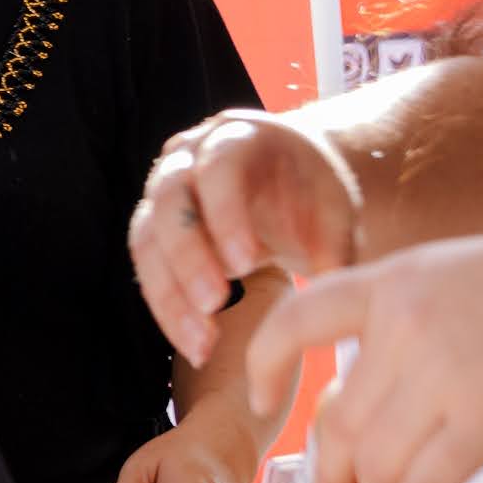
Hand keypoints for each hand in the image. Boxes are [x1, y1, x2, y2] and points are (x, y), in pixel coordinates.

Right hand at [130, 108, 364, 358]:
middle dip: (188, 256)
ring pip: (147, 240)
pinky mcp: (154, 230)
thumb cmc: (314, 196)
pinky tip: (196, 345)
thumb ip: (335, 244)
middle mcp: (187, 157)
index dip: (226, 214)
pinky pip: (148, 270)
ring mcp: (163, 192)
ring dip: (170, 295)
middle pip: (168, 200)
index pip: (218, 167)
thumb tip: (333, 285)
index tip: (247, 263)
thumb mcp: (336, 213)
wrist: (289, 183)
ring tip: (202, 344)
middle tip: (214, 304)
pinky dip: (169, 310)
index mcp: (238, 137)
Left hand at [247, 217, 482, 482]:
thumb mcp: (461, 276)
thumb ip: (413, 325)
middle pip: (339, 420)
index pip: (297, 319)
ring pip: (376, 462)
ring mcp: (442, 371)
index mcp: (392, 283)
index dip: (264, 363)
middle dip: (330, 475)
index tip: (255, 398)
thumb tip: (380, 396)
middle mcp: (404, 324)